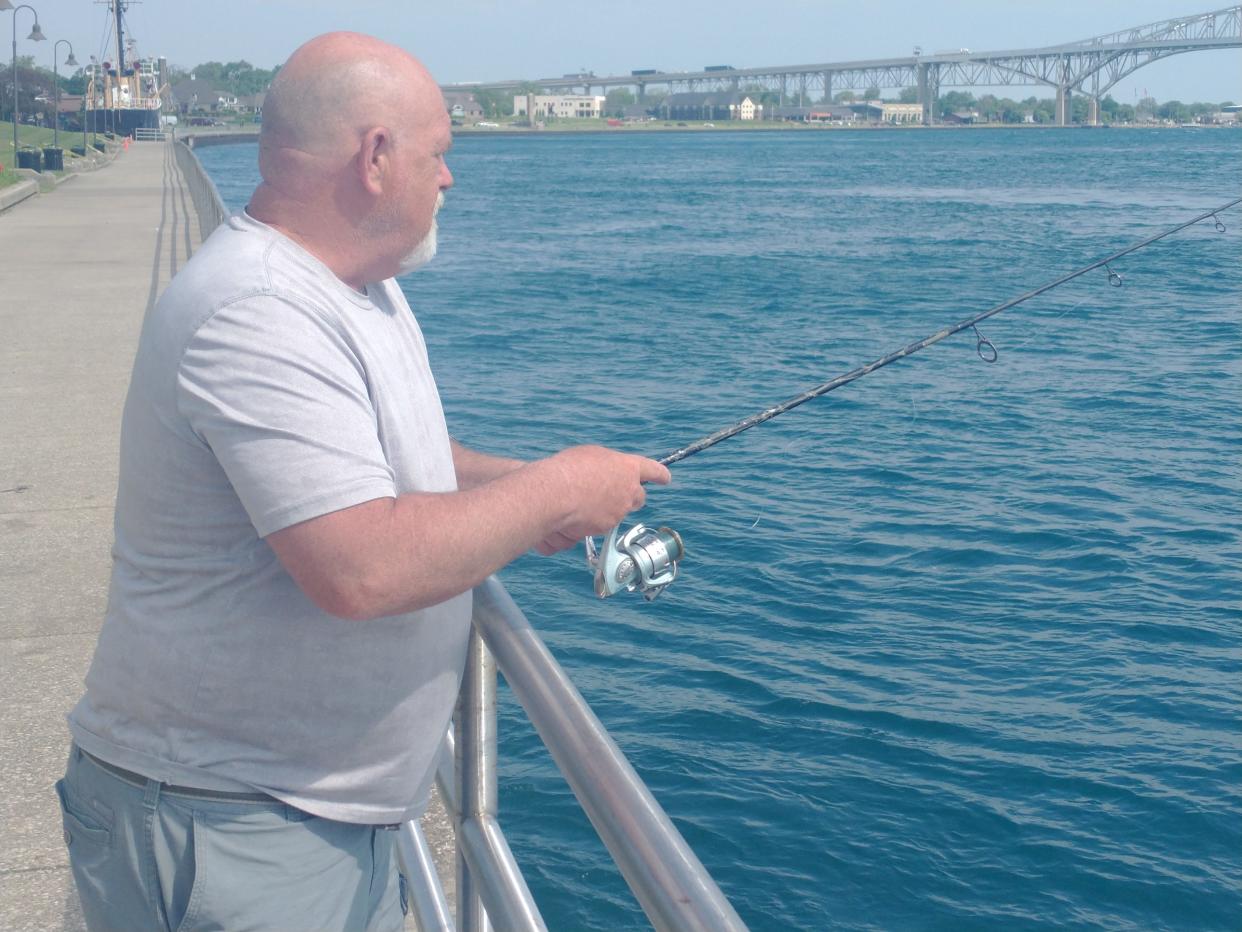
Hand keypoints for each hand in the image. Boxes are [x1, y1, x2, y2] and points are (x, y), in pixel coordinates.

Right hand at [543, 445, 670, 544]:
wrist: (555, 494)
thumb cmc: (569, 470)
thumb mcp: (590, 456)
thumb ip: (605, 467)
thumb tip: (604, 476)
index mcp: (628, 468)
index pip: (652, 470)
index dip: (660, 474)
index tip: (665, 477)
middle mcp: (628, 492)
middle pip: (638, 497)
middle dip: (630, 497)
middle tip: (614, 493)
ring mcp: (618, 513)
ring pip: (616, 513)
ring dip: (603, 509)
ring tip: (579, 500)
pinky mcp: (606, 529)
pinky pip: (599, 526)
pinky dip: (588, 522)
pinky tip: (572, 514)